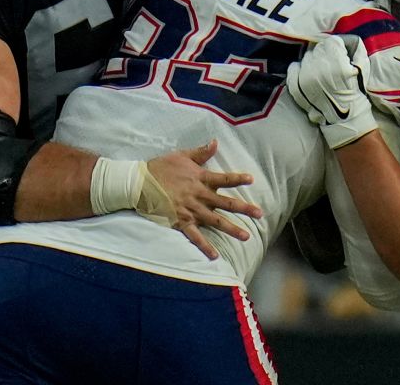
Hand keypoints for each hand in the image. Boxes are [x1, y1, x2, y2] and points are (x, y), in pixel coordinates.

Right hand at [142, 140, 263, 259]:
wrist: (139, 183)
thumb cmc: (160, 168)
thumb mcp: (181, 156)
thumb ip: (201, 152)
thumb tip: (216, 143)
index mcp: (200, 178)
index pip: (224, 179)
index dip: (238, 179)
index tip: (251, 180)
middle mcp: (199, 195)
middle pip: (225, 203)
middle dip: (244, 209)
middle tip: (259, 214)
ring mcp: (191, 210)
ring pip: (215, 221)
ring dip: (231, 229)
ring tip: (246, 236)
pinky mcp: (180, 222)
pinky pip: (195, 236)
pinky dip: (205, 246)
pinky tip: (215, 255)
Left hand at [287, 35, 378, 148]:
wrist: (344, 117)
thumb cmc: (355, 90)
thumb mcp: (362, 66)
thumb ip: (355, 47)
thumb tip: (346, 38)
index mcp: (337, 62)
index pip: (331, 42)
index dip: (337, 47)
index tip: (339, 54)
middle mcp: (319, 68)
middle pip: (318, 48)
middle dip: (325, 54)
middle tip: (331, 64)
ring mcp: (305, 78)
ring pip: (306, 57)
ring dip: (313, 61)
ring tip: (321, 71)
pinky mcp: (297, 87)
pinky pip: (293, 68)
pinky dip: (299, 69)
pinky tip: (307, 73)